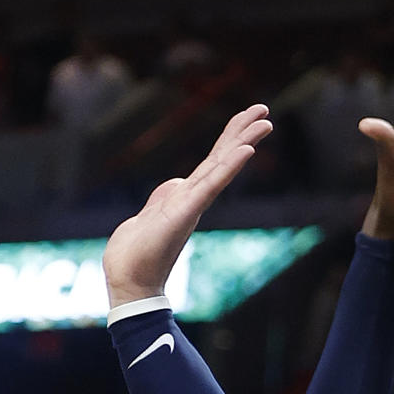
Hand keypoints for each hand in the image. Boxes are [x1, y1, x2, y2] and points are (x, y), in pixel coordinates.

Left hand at [104, 104, 273, 307]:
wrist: (127, 282)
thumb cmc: (135, 254)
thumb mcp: (149, 214)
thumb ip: (164, 196)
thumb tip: (176, 183)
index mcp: (185, 197)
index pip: (212, 162)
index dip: (230, 139)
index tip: (248, 117)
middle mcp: (193, 199)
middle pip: (221, 158)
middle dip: (242, 133)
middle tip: (265, 110)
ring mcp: (191, 205)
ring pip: (220, 167)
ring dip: (243, 142)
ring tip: (265, 122)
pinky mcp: (184, 212)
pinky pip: (210, 185)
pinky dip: (229, 167)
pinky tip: (246, 151)